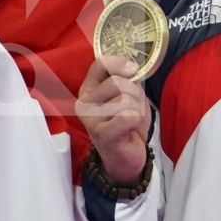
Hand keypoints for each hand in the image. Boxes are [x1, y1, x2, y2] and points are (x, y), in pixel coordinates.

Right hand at [76, 56, 151, 184]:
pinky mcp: (101, 133)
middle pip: (117, 82)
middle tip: (132, 107)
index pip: (101, 64)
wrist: (125, 157)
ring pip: (125, 99)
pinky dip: (136, 121)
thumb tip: (133, 66)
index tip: (133, 70)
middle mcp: (84, 101)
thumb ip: (127, 79)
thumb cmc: (125, 123)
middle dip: (134, 93)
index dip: (120, 63)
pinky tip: (129, 129)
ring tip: (130, 120)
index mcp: (89, 88)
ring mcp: (90, 118)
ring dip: (136, 109)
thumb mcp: (127, 95)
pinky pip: (129, 116)